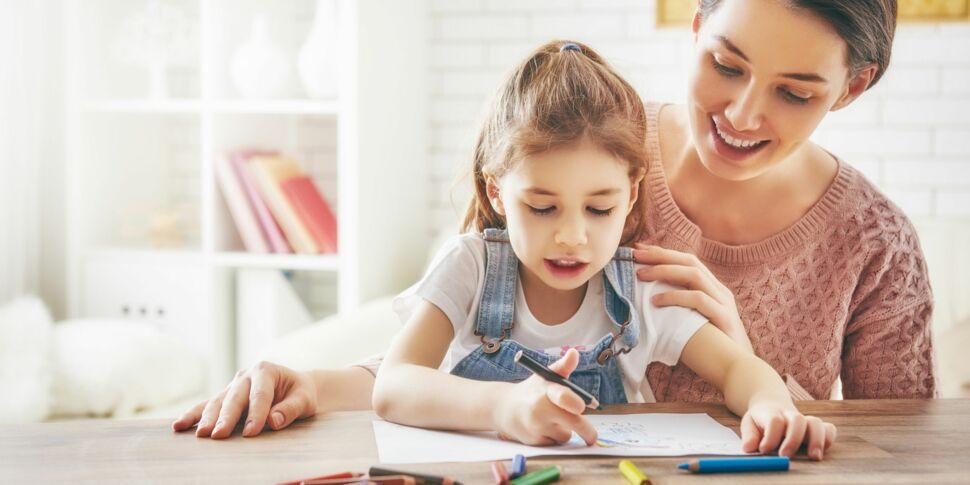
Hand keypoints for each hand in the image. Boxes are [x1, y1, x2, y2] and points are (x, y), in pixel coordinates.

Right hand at [171, 361, 317, 438]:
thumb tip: (273, 421)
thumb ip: (291, 409)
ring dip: (207, 419)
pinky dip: (193, 416)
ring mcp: (232, 386)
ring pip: (217, 402)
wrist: (294, 387)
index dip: (256, 414)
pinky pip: (207, 406)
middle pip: (234, 398)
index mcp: (266, 370)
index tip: (251, 432)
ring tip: (200, 434)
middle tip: (219, 435)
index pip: (260, 394)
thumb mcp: (305, 399)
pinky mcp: (225, 397)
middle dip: (226, 417)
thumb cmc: (300, 393)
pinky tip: (179, 426)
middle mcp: (245, 375)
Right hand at [492, 349, 597, 445]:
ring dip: (566, 430)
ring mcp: (536, 426)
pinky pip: (555, 442)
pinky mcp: (534, 441)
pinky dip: (554, 437)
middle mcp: (540, 409)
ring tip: (553, 419)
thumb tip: (574, 353)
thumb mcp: (545, 376)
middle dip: (587, 431)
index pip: (563, 396)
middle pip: (574, 423)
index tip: (584, 407)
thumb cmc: (532, 391)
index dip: (576, 402)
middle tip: (592, 437)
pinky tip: (543, 428)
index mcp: (545, 391)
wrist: (505, 408)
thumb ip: (563, 366)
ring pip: (565, 434)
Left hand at [633, 244, 751, 352]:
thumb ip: (678, 308)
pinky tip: (656, 301)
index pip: (687, 261)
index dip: (664, 253)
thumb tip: (646, 300)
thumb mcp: (692, 321)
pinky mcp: (724, 318)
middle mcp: (719, 291)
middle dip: (661, 255)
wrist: (740, 371)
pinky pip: (699, 300)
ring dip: (664, 271)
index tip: (639, 250)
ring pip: (694, 275)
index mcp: (713, 289)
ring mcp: (724, 303)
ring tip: (641, 275)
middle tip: (635, 255)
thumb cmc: (711, 348)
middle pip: (690, 261)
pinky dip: (675, 297)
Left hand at [740, 403, 836, 459]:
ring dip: (816, 440)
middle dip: (793, 439)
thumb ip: (749, 436)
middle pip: (797, 420)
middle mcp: (790, 415)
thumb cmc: (760, 419)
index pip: (775, 421)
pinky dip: (829, 438)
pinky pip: (829, 428)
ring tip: (813, 456)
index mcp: (772, 413)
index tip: (763, 450)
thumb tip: (749, 448)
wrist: (771, 403)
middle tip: (785, 455)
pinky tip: (821, 450)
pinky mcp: (815, 427)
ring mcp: (805, 420)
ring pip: (816, 423)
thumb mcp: (749, 424)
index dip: (770, 437)